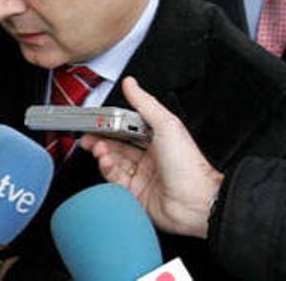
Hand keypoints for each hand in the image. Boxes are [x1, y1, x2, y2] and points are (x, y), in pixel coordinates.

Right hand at [80, 77, 223, 238]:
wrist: (195, 202)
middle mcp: (150, 157)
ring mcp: (142, 175)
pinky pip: (114, 179)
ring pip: (113, 161)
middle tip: (89, 136)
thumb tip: (131, 84)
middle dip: (101, 139)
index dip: (111, 123)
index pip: (128, 127)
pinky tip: (106, 162)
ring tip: (99, 149)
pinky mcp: (135, 193)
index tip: (98, 120)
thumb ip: (145, 103)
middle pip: (117, 144)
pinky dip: (106, 169)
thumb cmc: (189, 166)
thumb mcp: (166, 125)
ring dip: (103, 153)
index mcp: (158, 139)